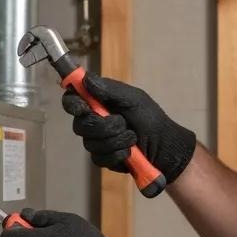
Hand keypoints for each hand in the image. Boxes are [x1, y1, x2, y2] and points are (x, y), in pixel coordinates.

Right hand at [62, 73, 195, 184]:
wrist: (164, 148)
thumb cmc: (150, 119)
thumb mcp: (133, 100)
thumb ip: (109, 90)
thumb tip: (85, 78)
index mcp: (98, 102)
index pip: (72, 99)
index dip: (72, 103)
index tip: (81, 108)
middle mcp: (93, 120)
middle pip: (79, 124)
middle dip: (104, 126)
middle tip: (123, 122)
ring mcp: (96, 140)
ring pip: (90, 143)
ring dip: (116, 140)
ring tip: (132, 137)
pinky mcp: (102, 157)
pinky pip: (100, 157)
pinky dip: (118, 154)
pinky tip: (130, 151)